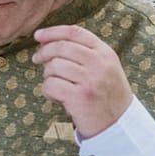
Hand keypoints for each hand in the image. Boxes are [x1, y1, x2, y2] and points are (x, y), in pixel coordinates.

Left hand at [32, 25, 133, 139]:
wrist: (118, 124)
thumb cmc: (104, 93)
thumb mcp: (102, 67)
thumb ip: (80, 52)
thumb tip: (44, 40)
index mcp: (106, 53)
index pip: (75, 32)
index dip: (53, 31)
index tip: (38, 36)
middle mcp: (100, 64)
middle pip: (61, 46)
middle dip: (43, 52)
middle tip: (36, 59)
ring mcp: (91, 80)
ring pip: (54, 66)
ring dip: (48, 75)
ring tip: (55, 84)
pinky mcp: (80, 97)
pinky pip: (50, 85)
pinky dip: (47, 90)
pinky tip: (56, 97)